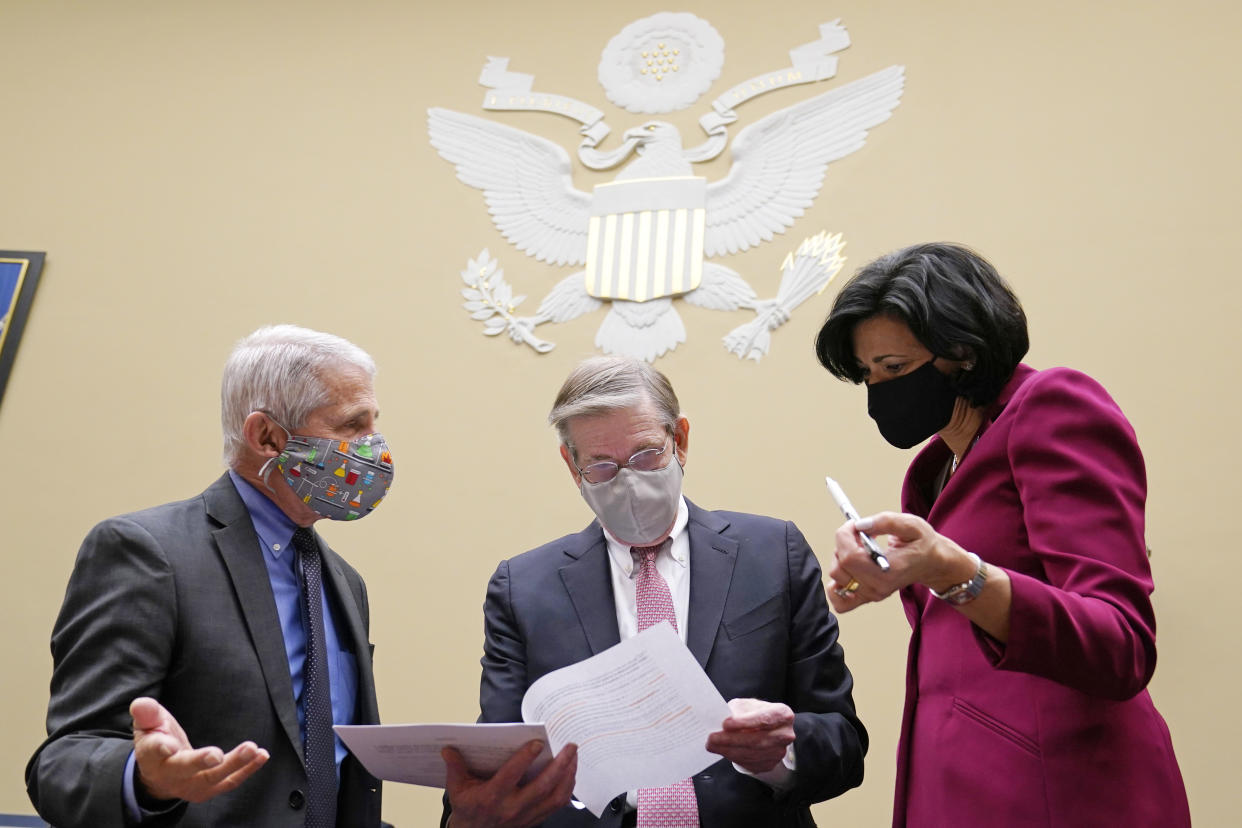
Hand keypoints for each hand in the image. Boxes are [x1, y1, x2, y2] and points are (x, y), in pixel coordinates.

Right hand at [130, 697, 268, 803]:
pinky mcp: (209, 789)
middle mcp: (171, 774)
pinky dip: (247, 769)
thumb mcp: (148, 725)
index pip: (153, 751)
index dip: (161, 748)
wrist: (160, 774)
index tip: (170, 745)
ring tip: (252, 748)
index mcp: (151, 756)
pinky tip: (262, 755)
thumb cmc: (156, 740)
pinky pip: (230, 781)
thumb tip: (141, 703)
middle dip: (200, 762)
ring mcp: (191, 784)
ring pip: (213, 777)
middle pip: (185, 768)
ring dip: (234, 763)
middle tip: (216, 754)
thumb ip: (147, 714)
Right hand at [445, 739, 576, 827]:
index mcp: (492, 797)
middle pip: (542, 787)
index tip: (537, 742)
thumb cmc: (468, 809)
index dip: (524, 759)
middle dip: (559, 765)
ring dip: (568, 775)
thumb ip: (455, 768)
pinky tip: (570, 773)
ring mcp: (526, 815)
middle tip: (570, 746)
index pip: (511, 776)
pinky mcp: (536, 819)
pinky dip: (567, 788)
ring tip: (574, 756)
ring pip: (554, 797)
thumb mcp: (457, 788)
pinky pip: (557, 804)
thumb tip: (449, 749)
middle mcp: (512, 808)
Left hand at [705, 698, 794, 773]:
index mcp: (783, 714)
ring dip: (729, 750)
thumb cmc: (756, 714)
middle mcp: (785, 734)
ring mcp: (779, 751)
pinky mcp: (770, 763)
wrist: (768, 729)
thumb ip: (738, 711)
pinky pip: (750, 763)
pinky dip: (734, 757)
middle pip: (757, 740)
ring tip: (713, 745)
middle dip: (732, 740)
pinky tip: (723, 751)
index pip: (764, 719)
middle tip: (712, 738)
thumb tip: (722, 720)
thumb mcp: (748, 705)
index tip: (725, 724)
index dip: (745, 722)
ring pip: (752, 754)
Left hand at [826, 511, 968, 613]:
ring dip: (840, 558)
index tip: (854, 525)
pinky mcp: (866, 598)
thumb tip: (860, 525)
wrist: (931, 563)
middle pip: (840, 566)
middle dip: (843, 544)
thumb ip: (886, 522)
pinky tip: (849, 568)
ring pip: (836, 577)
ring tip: (858, 549)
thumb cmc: (922, 544)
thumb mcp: (912, 525)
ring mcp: (871, 594)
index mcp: (889, 571)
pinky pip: (838, 600)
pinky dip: (836, 583)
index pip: (850, 557)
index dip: (845, 536)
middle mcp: (878, 587)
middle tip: (858, 534)